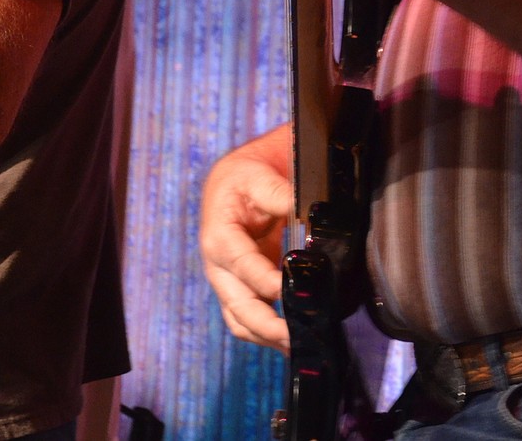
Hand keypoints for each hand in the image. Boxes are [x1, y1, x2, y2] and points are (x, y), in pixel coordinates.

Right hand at [199, 125, 292, 351]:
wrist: (233, 182)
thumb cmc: (243, 177)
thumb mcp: (257, 176)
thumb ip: (278, 193)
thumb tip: (303, 210)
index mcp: (219, 237)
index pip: (242, 266)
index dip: (264, 281)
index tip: (288, 291)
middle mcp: (218, 266)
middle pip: (238, 305)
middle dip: (266, 325)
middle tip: (295, 336)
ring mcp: (226, 282)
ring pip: (240, 320)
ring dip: (265, 336)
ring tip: (296, 345)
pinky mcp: (239, 288)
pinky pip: (247, 318)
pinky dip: (265, 332)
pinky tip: (288, 339)